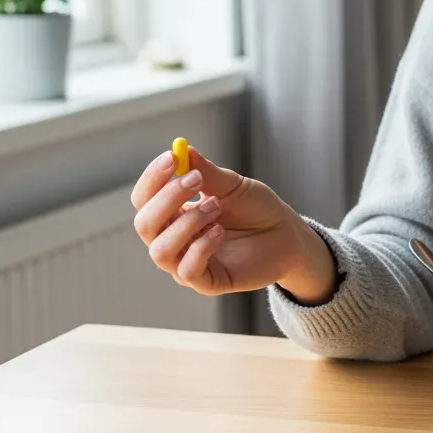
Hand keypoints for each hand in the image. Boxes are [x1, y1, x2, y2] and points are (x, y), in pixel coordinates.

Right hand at [130, 147, 337, 303]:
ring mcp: (186, 262)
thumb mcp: (233, 186)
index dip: (153, 179)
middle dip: (167, 198)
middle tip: (196, 180)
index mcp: (174, 213)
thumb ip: (208, 173)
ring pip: (160, 250)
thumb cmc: (256, 209)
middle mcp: (173, 239)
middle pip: (145, 224)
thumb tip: (183, 150)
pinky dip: (202, 246)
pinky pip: (187, 270)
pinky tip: (220, 232)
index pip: (145, 199)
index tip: (171, 158)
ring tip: (217, 206)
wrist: (287, 234)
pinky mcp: (205, 282)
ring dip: (188, 222)